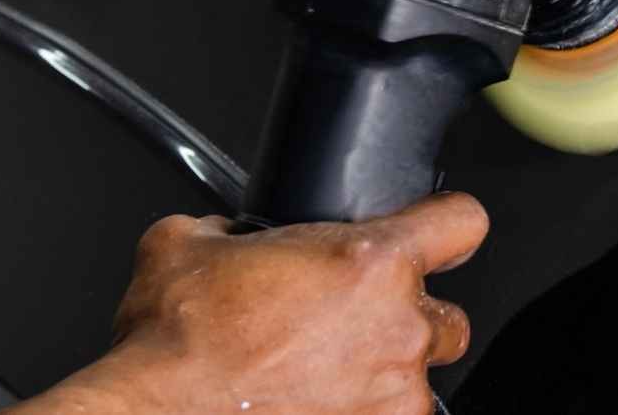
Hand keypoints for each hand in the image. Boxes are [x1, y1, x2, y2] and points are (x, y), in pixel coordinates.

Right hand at [9, 193, 488, 413]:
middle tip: (354, 325)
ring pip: (422, 377)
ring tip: (327, 375)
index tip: (436, 233)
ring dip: (385, 372)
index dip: (447, 223)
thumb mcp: (189, 244)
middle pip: (449, 314)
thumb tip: (229, 232)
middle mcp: (398, 327)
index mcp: (371, 261)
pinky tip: (317, 405)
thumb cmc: (176, 344)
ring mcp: (394, 392)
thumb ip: (230, 227)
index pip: (463, 222)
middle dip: (409, 318)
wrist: (154, 413)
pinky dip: (362, 411)